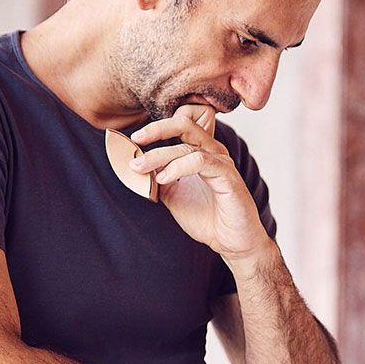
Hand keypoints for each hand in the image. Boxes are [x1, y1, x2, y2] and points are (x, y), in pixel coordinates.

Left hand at [129, 105, 270, 261]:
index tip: (135, 139)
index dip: (159, 124)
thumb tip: (134, 165)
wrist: (230, 241)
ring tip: (139, 167)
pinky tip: (163, 179)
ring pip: (187, 145)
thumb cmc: (206, 217)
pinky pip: (201, 161)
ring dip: (159, 154)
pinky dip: (178, 167)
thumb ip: (157, 177)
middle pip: (184, 124)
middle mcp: (212, 151)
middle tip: (135, 139)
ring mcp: (221, 162)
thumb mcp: (172, 194)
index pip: (183, 121)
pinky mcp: (227, 176)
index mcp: (201, 150)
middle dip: (156, 129)